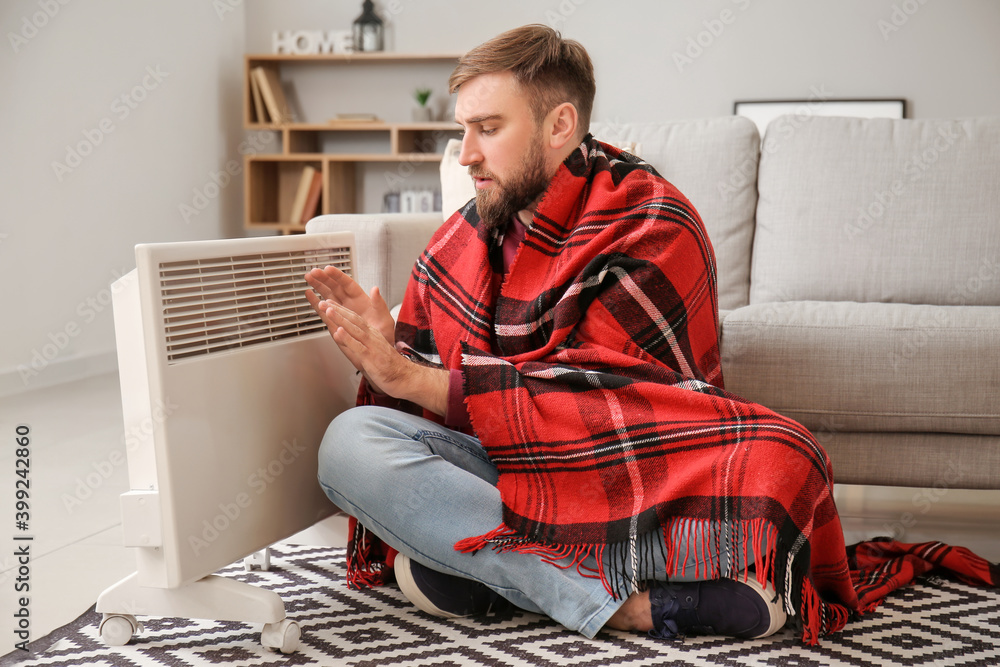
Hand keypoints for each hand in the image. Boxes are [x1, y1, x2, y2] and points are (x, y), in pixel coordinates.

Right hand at [304, 265, 394, 344]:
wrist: (378, 351)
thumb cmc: (384, 335)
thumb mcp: (385, 319)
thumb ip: (379, 305)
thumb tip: (375, 289)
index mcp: (362, 300)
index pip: (348, 285)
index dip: (337, 276)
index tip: (328, 269)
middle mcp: (350, 303)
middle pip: (335, 287)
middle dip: (324, 278)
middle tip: (314, 272)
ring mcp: (342, 311)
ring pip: (328, 295)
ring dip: (318, 286)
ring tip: (308, 278)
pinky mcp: (336, 321)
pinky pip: (324, 309)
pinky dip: (316, 302)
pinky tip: (309, 294)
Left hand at [318, 301, 447, 413]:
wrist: (404, 377)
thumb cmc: (389, 365)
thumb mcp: (374, 348)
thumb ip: (359, 340)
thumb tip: (344, 333)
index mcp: (372, 334)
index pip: (355, 318)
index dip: (341, 309)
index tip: (329, 303)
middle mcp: (372, 336)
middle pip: (353, 319)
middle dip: (337, 310)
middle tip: (324, 302)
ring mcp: (371, 346)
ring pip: (354, 329)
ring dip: (341, 319)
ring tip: (329, 311)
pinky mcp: (371, 357)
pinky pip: (358, 346)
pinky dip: (348, 338)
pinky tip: (339, 332)